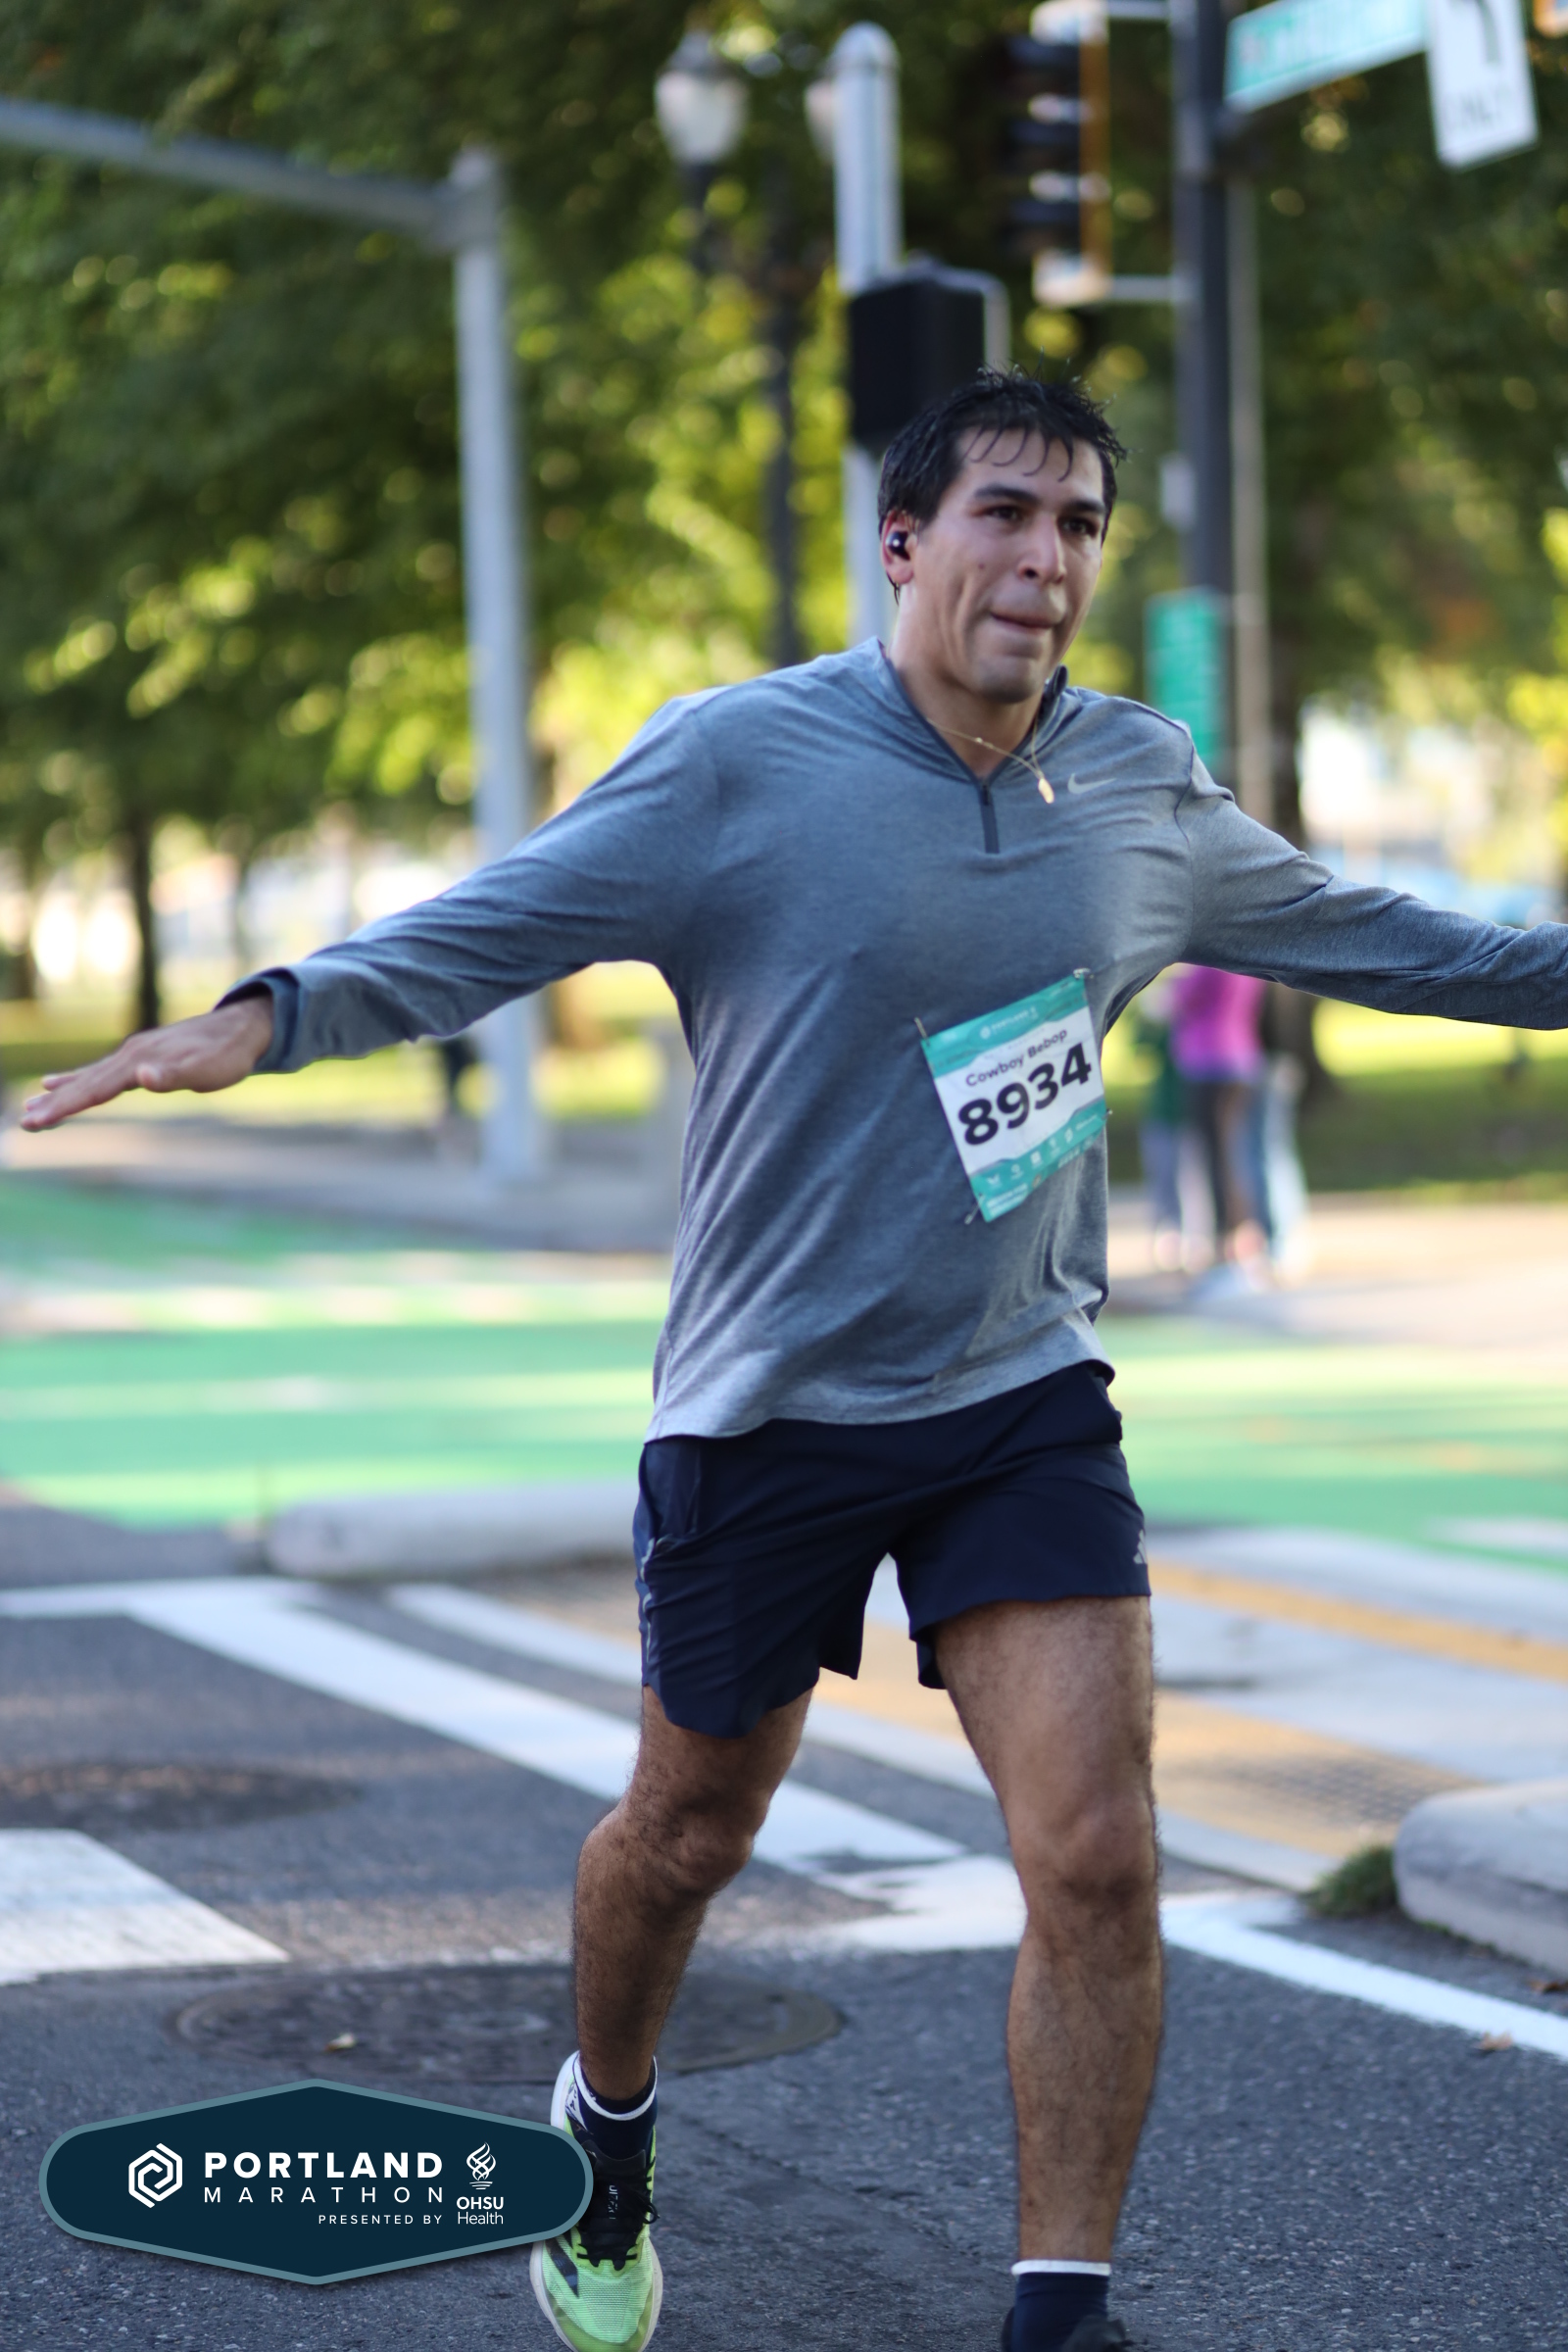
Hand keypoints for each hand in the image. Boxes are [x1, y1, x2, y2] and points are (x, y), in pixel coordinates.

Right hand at [18, 995, 275, 1131]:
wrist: (243, 1028)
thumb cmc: (226, 1056)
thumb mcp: (205, 1071)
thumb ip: (173, 1074)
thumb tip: (144, 1077)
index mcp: (138, 1063)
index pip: (95, 1089)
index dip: (66, 1106)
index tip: (37, 1121)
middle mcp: (130, 1056)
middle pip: (86, 1084)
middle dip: (55, 1105)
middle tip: (24, 1121)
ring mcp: (134, 1054)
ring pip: (89, 1077)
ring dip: (61, 1093)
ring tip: (32, 1105)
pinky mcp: (142, 1056)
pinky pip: (100, 1072)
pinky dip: (77, 1079)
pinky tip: (59, 1082)